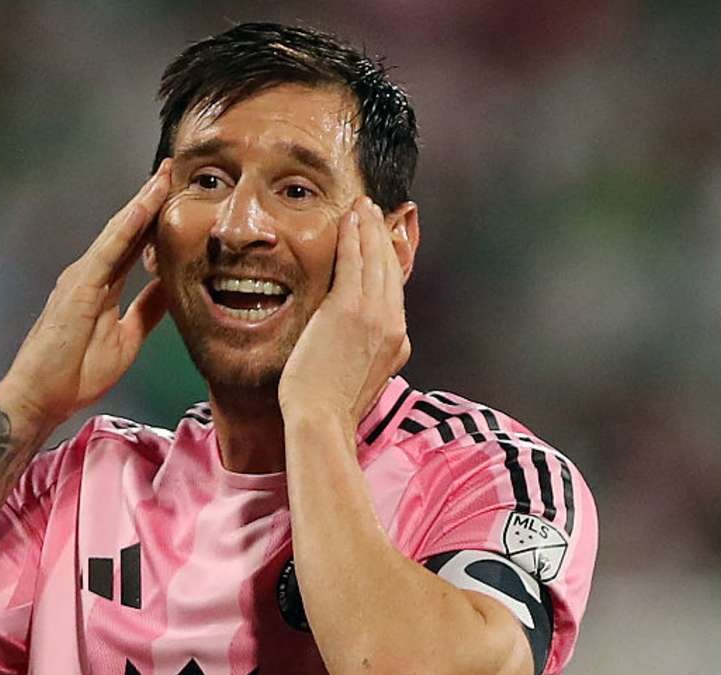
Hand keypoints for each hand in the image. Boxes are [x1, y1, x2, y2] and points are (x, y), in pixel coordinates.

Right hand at [0, 160, 173, 429]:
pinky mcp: (78, 287)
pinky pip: (107, 251)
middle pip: (126, 229)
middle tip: (172, 169)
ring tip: (164, 176)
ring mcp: (81, 277)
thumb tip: (171, 290)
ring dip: (142, 203)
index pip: (133, 244)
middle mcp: (90, 273)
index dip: (154, 219)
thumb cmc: (75, 374)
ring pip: (118, 232)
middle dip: (150, 199)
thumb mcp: (126, 339)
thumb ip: (146, 311)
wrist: (41, 397)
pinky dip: (127, 227)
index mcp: (102, 285)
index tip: (177, 194)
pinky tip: (144, 208)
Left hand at [278, 196, 410, 431]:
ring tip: (364, 207)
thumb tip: (359, 347)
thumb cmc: (330, 409)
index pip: (396, 293)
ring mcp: (375, 315)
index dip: (391, 262)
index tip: (385, 243)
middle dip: (384, 237)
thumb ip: (368, 357)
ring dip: (371, 228)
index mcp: (398, 344)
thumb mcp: (362, 381)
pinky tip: (350, 218)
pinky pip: (354, 261)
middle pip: (392, 270)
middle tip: (377, 213)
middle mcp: (394, 325)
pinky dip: (354, 235)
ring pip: (377, 260)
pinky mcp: (349, 308)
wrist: (322, 420)